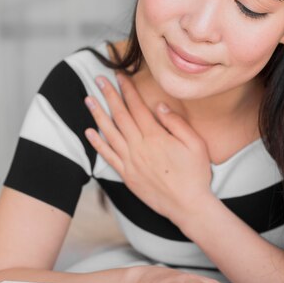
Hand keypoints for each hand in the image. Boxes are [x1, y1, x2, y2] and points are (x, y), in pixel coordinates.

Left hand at [84, 73, 213, 219]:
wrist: (188, 206)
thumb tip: (158, 106)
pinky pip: (108, 157)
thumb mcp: (195, 143)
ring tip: (88, 100)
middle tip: (98, 80)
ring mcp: (130, 162)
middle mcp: (139, 147)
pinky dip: (97, 144)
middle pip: (120, 115)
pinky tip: (89, 132)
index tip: (120, 76)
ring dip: (98, 115)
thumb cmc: (195, 174)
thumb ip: (176, 123)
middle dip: (108, 95)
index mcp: (155, 137)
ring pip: (109, 133)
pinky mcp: (127, 176)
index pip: (137, 107)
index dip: (127, 90)